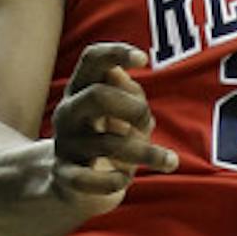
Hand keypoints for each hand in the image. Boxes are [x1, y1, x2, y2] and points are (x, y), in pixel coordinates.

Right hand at [50, 43, 177, 218]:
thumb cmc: (109, 137)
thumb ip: (128, 94)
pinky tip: (125, 178)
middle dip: (135, 109)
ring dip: (146, 152)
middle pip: (97, 96)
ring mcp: (66, 144)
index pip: (92, 59)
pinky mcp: (66, 175)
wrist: (73, 183)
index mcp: (82, 90)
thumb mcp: (122, 113)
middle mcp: (69, 113)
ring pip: (108, 143)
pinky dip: (113, 180)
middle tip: (148, 124)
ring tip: (171, 161)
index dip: (116, 53)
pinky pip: (87, 179)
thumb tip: (122, 75)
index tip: (144, 59)